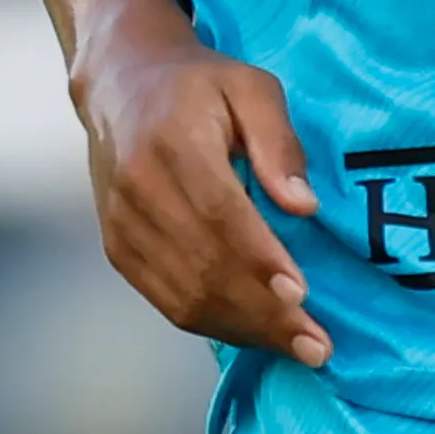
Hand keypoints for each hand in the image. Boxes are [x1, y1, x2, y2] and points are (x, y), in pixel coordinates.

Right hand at [70, 15, 329, 366]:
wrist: (119, 86)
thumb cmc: (199, 85)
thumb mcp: (251, 88)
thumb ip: (279, 141)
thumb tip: (303, 205)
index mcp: (170, 143)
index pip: (218, 214)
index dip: (259, 260)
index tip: (301, 295)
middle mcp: (137, 190)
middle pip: (204, 266)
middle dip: (264, 314)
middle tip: (317, 347)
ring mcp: (121, 225)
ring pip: (183, 294)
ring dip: (243, 329)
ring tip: (295, 348)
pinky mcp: (117, 248)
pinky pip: (165, 300)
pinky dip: (213, 323)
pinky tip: (253, 332)